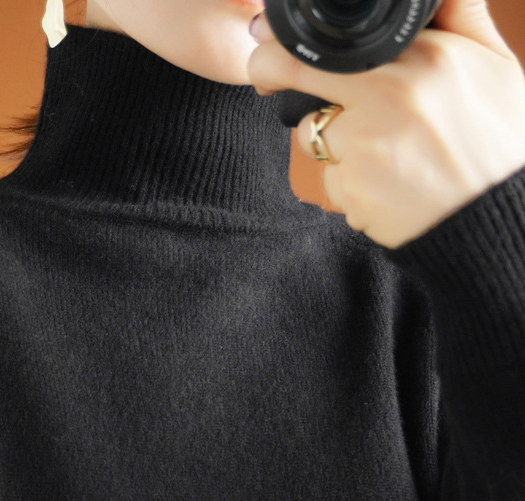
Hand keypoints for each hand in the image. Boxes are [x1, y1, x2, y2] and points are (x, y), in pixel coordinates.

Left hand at [248, 0, 524, 247]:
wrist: (492, 218)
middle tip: (267, 78)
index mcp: (422, 57)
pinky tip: (384, 185)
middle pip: (296, 74)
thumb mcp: (493, 66)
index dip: (289, 40)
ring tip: (381, 152)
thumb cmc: (496, 144)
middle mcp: (386, 96)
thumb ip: (458, 18)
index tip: (270, 39)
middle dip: (270, 70)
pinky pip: (329, 177)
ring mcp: (362, 146)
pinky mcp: (350, 190)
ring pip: (310, 132)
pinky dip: (348, 181)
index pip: (333, 39)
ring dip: (329, 139)